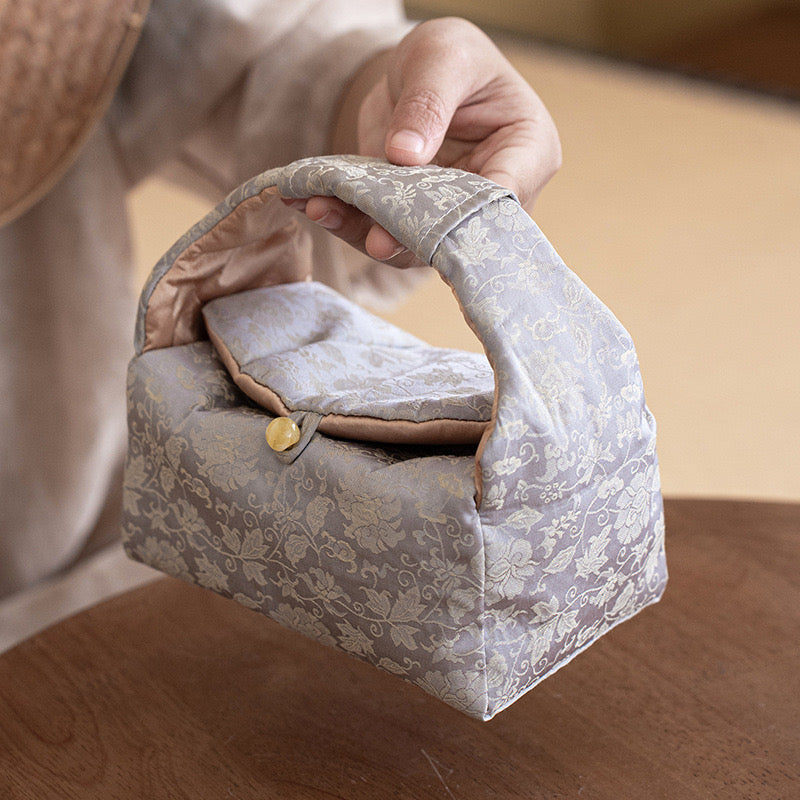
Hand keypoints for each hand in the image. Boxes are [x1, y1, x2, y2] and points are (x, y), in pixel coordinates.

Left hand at [296, 17, 560, 266]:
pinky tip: (314, 203)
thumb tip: (405, 155)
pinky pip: (384, 232)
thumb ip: (428, 102)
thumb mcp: (443, 57)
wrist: (418, 72)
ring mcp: (452, 213)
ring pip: (415, 245)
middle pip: (458, 233)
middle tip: (372, 239)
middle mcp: (494, 194)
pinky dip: (349, 222)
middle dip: (410, 238)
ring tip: (323, 208)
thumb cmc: (450, 56)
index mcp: (527, 152)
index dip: (466, 219)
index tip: (423, 225)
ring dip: (367, 234)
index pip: (503, 198)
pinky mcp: (413, 218)